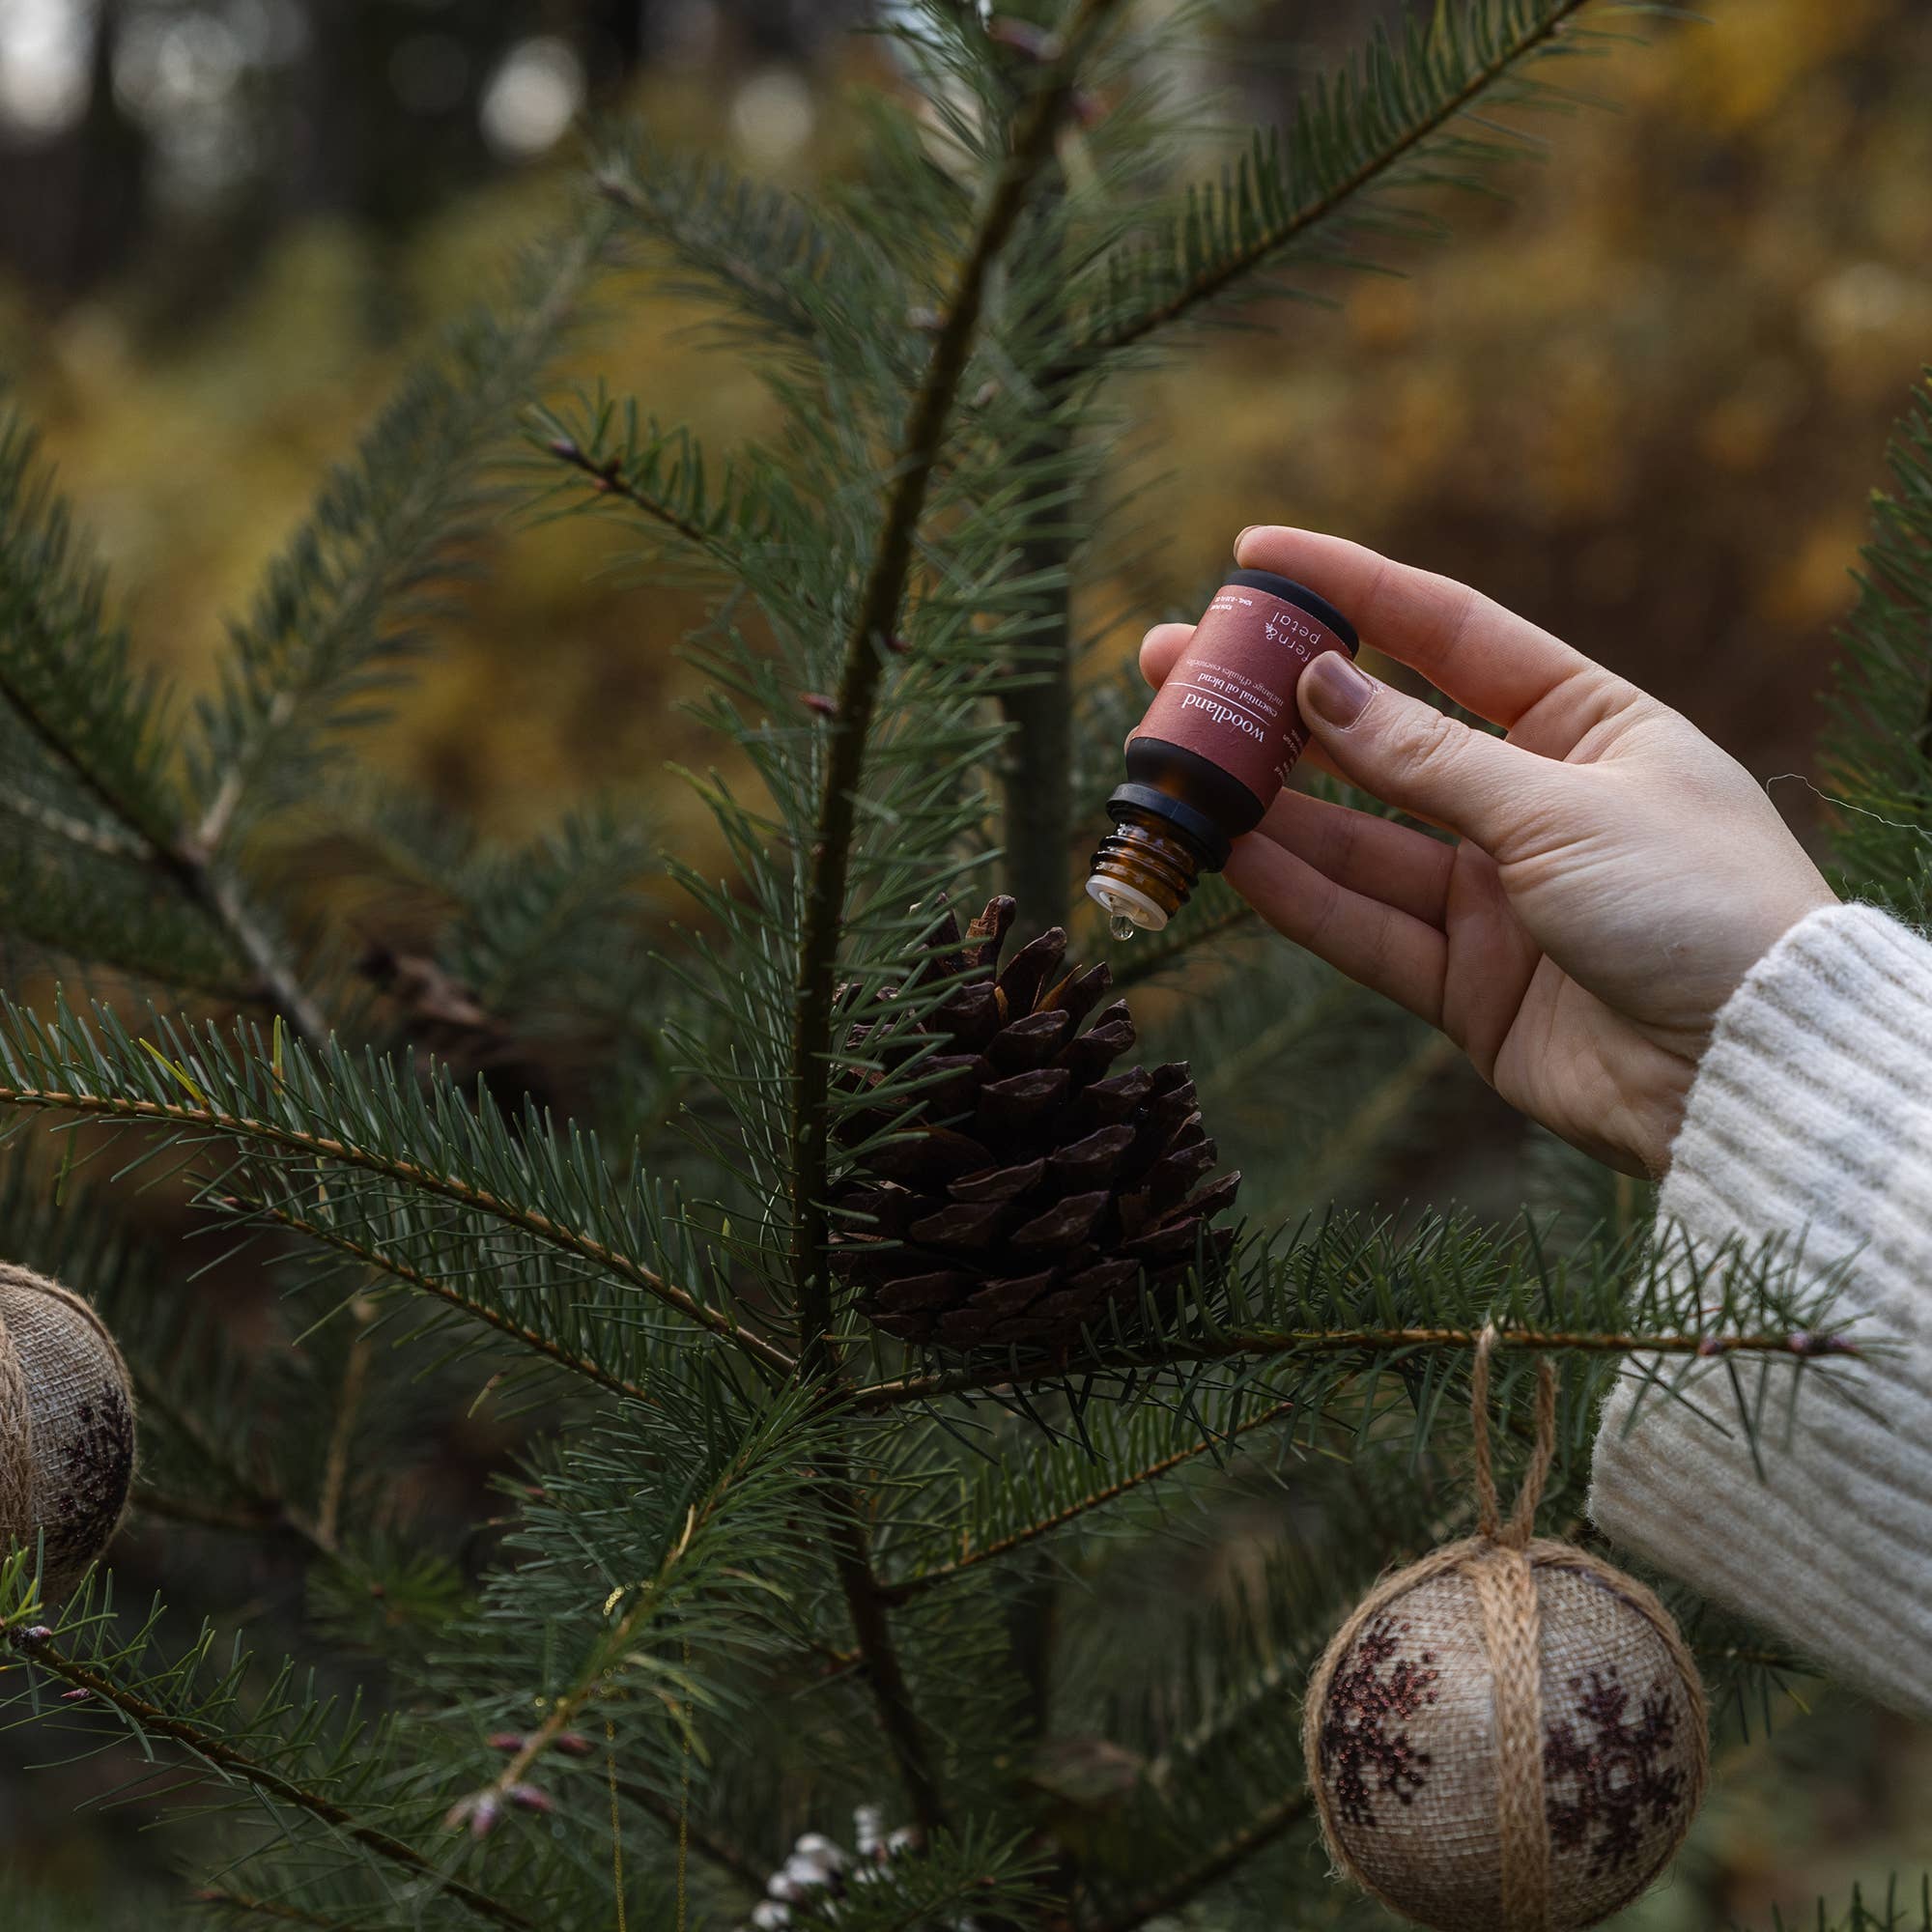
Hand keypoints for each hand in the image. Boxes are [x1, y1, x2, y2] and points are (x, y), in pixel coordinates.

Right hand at [1140, 528, 1837, 1176]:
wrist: (1749, 1071)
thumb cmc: (1697, 906)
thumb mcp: (1558, 807)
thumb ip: (1427, 758)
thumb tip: (1317, 687)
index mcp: (1587, 724)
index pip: (1448, 633)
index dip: (1351, 588)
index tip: (1255, 553)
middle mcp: (1531, 801)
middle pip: (1379, 737)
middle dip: (1276, 705)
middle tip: (1175, 666)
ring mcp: (1494, 895)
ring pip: (1356, 837)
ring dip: (1267, 804)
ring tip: (1176, 763)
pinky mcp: (1466, 984)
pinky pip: (1363, 926)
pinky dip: (1297, 894)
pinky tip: (1227, 853)